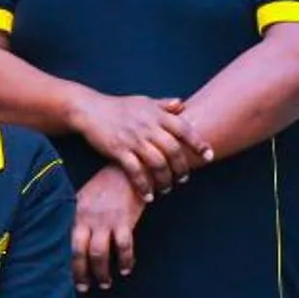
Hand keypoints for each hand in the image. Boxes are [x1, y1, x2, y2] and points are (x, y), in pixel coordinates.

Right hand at [69, 90, 209, 196]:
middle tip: (184, 179)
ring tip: (167, 188)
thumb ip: (163, 104)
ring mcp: (133, 139)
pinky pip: (136, 171)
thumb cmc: (118, 106)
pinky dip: (144, 186)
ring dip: (165, 179)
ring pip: (157, 163)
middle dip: (182, 167)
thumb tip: (182, 104)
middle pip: (173, 150)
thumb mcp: (143, 101)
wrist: (89, 110)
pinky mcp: (118, 151)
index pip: (184, 129)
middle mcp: (148, 127)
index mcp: (157, 115)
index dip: (199, 143)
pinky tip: (148, 196)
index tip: (209, 156)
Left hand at [73, 168, 145, 290]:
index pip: (64, 243)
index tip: (62, 278)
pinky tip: (125, 269)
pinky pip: (124, 247)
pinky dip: (125, 261)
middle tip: (83, 288)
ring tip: (105, 283)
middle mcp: (87, 219)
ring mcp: (105, 221)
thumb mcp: (82, 199)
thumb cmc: (104, 186)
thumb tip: (67, 240)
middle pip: (79, 253)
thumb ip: (75, 218)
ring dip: (102, 273)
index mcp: (74, 214)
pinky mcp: (124, 221)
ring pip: (99, 254)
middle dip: (81, 274)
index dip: (64, 263)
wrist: (127, 170)